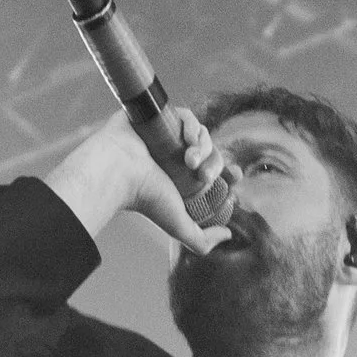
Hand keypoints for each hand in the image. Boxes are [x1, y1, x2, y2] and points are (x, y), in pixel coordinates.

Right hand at [46, 107, 234, 253]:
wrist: (120, 172)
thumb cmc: (145, 199)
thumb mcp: (179, 226)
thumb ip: (203, 240)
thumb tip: (229, 235)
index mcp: (182, 179)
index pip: (214, 171)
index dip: (229, 172)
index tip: (236, 176)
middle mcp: (177, 157)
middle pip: (212, 153)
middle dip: (215, 164)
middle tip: (203, 176)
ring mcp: (169, 136)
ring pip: (202, 134)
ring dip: (203, 147)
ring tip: (189, 160)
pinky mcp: (161, 117)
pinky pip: (187, 116)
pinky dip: (192, 126)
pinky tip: (188, 139)